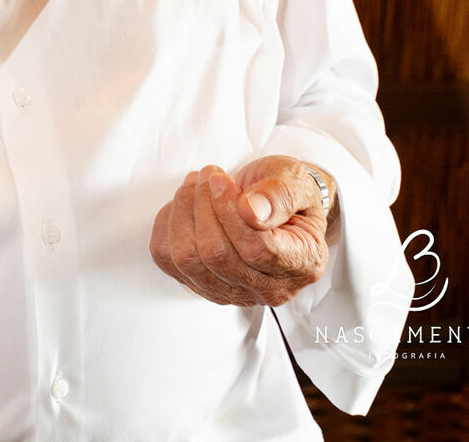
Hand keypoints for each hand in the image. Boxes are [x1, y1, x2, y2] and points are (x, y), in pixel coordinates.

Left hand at [149, 156, 334, 307]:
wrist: (267, 203)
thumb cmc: (283, 193)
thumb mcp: (295, 181)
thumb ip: (280, 194)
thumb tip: (251, 211)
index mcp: (302, 264)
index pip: (257, 249)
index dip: (229, 210)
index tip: (219, 179)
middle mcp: (269, 289)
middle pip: (216, 256)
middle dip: (204, 205)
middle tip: (209, 175)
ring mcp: (232, 292)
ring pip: (188, 259)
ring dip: (184, 211)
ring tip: (197, 183)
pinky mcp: (200, 284)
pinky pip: (166, 258)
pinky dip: (167, 224)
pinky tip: (185, 205)